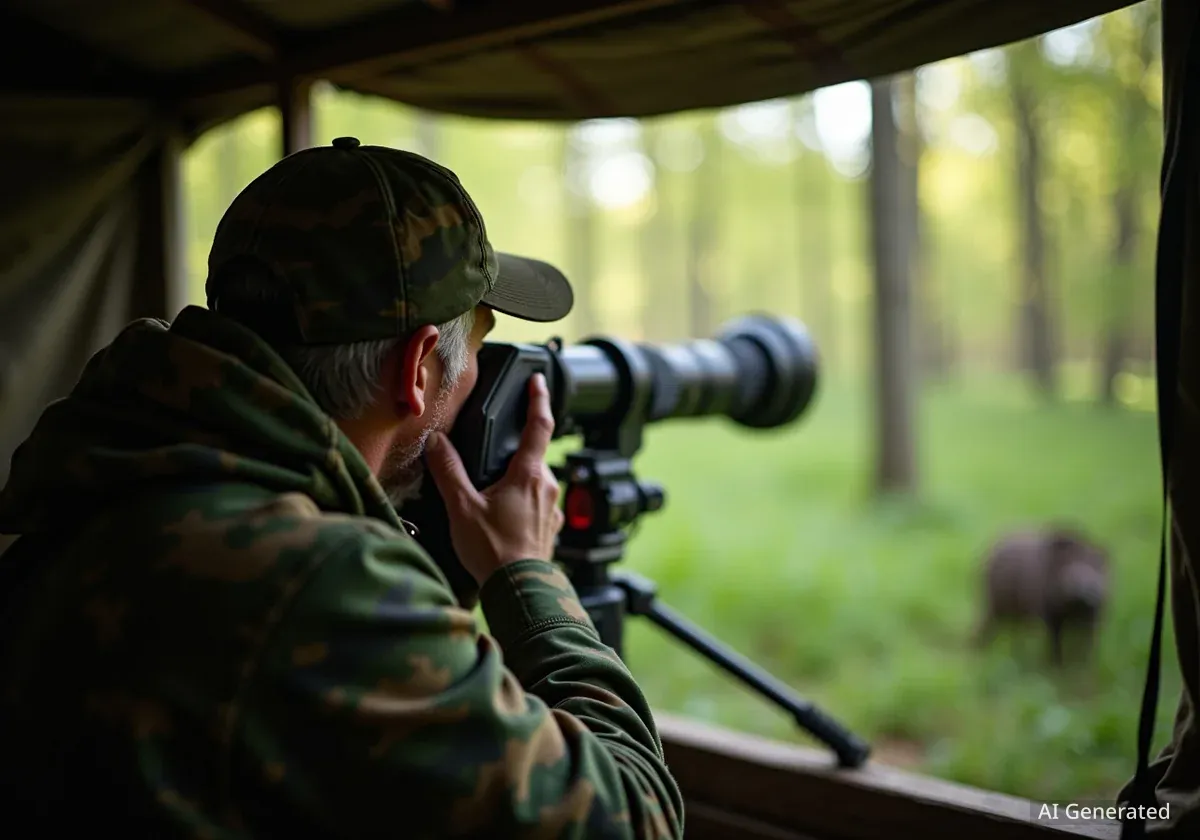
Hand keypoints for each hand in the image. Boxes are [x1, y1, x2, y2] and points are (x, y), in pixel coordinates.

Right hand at [424, 373, 564, 585]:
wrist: (519, 591)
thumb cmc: (493, 551)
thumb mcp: (462, 506)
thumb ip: (448, 470)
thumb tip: (436, 441)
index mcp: (528, 474)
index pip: (539, 425)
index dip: (539, 399)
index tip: (538, 380)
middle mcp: (547, 487)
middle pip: (532, 456)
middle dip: (513, 453)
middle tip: (488, 460)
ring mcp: (551, 509)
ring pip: (534, 481)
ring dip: (515, 481)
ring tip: (488, 497)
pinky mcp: (550, 528)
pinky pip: (536, 505)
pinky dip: (520, 503)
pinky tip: (501, 518)